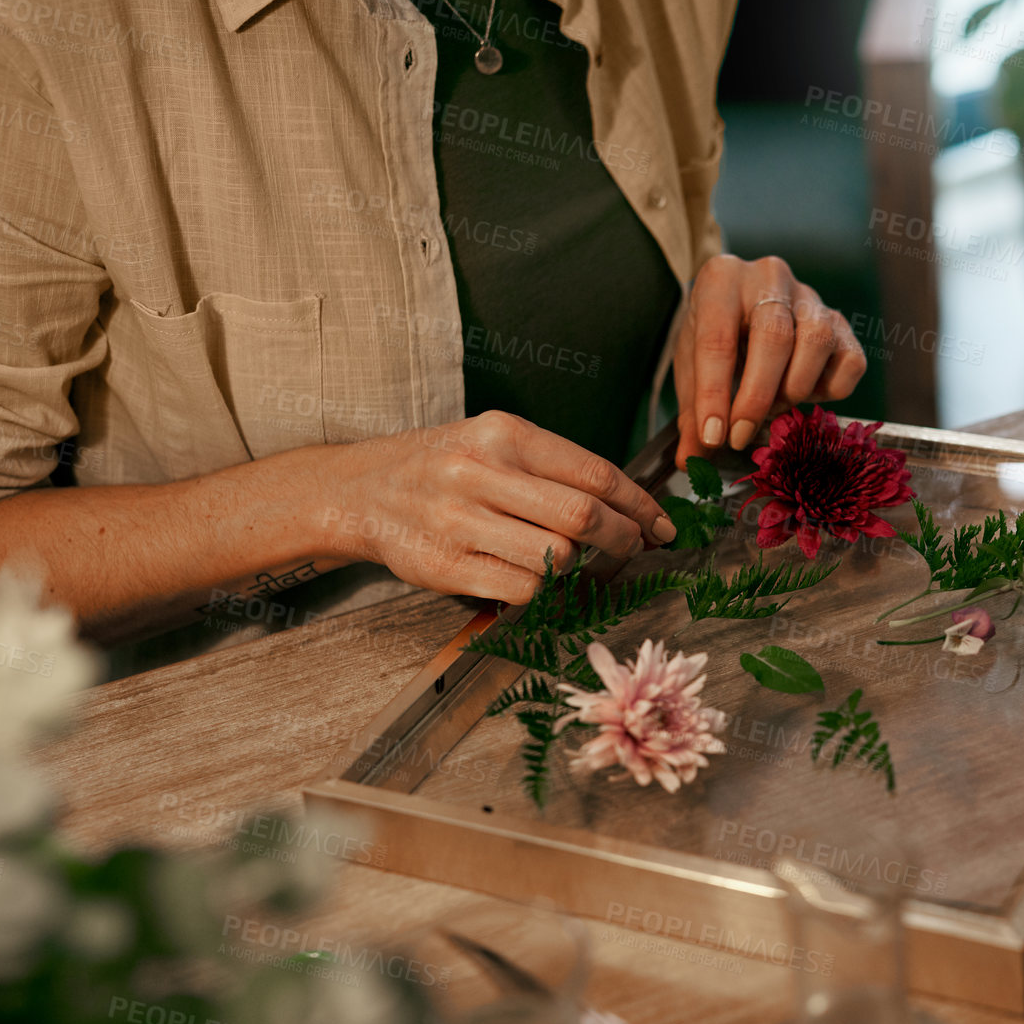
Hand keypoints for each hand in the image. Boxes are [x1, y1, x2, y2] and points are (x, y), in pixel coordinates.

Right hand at [320, 411, 676, 603]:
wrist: (362, 490)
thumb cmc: (444, 467)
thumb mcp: (496, 443)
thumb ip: (556, 467)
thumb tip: (632, 506)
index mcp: (503, 433)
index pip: (594, 473)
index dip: (639, 505)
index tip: (661, 526)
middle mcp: (479, 472)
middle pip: (582, 516)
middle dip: (623, 539)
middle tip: (634, 548)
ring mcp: (459, 521)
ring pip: (556, 557)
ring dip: (579, 567)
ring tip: (572, 560)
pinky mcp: (445, 566)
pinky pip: (523, 589)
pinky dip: (543, 590)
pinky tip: (535, 577)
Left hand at [672, 254, 867, 466]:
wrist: (744, 308)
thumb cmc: (717, 336)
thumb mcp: (693, 367)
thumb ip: (692, 413)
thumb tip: (690, 461)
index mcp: (722, 280)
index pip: (717, 339)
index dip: (714, 394)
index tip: (712, 437)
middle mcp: (770, 277)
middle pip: (774, 337)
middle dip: (757, 397)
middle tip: (740, 436)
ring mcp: (811, 297)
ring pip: (817, 342)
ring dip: (795, 388)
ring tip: (774, 406)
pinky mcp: (842, 322)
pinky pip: (850, 361)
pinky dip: (831, 389)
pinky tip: (806, 394)